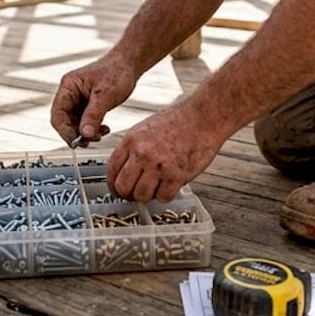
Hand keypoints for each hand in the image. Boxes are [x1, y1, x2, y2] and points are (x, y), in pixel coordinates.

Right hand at [50, 54, 136, 145]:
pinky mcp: (88, 105)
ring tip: (100, 135)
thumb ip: (93, 115)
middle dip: (76, 134)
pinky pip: (85, 122)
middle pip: (64, 121)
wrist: (129, 65)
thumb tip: (84, 134)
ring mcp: (78, 100)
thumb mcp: (105, 95)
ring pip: (75, 124)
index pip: (58, 114)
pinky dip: (93, 129)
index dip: (64, 130)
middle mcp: (70, 93)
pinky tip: (104, 129)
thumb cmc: (117, 71)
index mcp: (69, 86)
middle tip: (89, 142)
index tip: (76, 142)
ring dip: (86, 133)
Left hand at [107, 104, 224, 201]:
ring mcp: (159, 165)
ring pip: (142, 196)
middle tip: (134, 195)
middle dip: (127, 195)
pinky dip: (165, 196)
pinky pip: (163, 197)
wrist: (203, 118)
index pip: (111, 169)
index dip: (112, 184)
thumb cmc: (177, 121)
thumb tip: (124, 170)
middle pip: (123, 187)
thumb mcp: (145, 128)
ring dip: (147, 197)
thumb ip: (132, 148)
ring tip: (154, 189)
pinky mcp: (177, 175)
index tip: (117, 189)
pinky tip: (169, 187)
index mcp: (131, 140)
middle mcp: (142, 153)